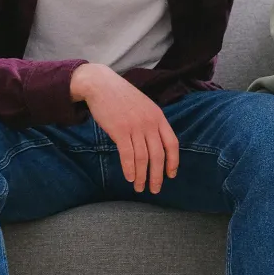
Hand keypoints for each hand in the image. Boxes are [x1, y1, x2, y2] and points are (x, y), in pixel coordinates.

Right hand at [70, 63, 179, 193]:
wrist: (101, 85)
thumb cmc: (121, 97)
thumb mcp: (144, 106)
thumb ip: (152, 122)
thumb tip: (155, 145)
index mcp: (158, 116)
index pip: (172, 143)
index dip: (173, 162)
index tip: (171, 175)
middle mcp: (149, 123)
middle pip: (158, 155)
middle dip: (157, 176)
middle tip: (154, 189)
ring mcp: (135, 126)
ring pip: (143, 158)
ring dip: (142, 176)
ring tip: (139, 187)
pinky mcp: (119, 130)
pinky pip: (127, 154)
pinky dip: (129, 169)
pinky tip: (129, 178)